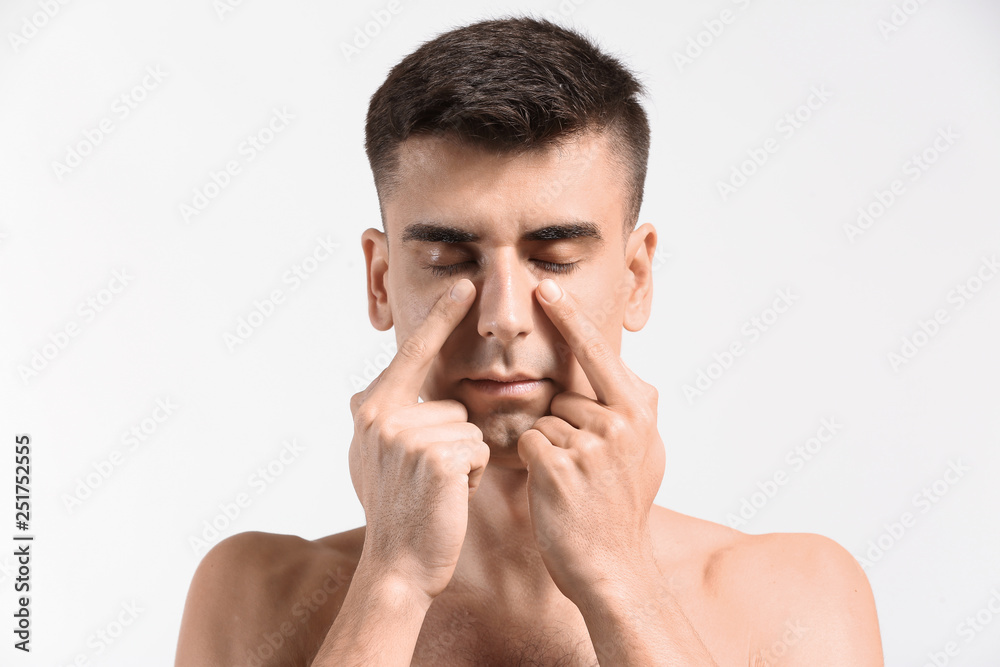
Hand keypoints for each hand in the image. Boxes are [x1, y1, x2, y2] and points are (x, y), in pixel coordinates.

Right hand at [348, 278, 489, 600]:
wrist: (397, 566)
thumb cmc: (395, 513)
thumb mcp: (368, 459)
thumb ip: (374, 421)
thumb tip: (358, 395)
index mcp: (370, 409)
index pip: (412, 354)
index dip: (440, 317)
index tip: (464, 284)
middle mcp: (382, 415)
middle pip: (451, 404)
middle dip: (453, 441)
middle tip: (428, 481)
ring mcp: (408, 435)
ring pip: (469, 427)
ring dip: (464, 460)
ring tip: (438, 490)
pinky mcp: (437, 456)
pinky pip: (478, 448)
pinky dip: (474, 475)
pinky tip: (450, 497)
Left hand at [517, 278, 665, 602]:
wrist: (613, 567)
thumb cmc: (623, 510)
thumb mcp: (649, 455)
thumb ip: (637, 413)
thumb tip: (636, 379)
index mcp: (639, 412)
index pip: (599, 353)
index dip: (571, 320)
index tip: (546, 288)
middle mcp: (618, 421)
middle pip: (564, 396)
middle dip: (563, 425)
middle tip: (585, 471)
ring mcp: (588, 443)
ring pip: (543, 419)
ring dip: (548, 448)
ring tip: (573, 485)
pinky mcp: (556, 465)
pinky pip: (528, 441)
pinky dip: (531, 462)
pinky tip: (553, 490)